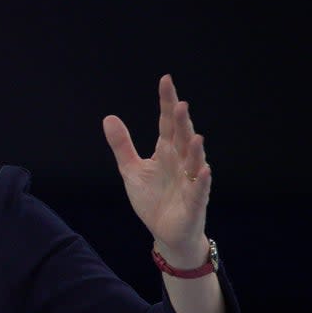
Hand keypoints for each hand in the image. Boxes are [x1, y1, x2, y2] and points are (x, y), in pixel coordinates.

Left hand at [102, 75, 210, 262]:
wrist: (166, 232)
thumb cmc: (152, 199)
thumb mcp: (131, 170)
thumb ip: (122, 145)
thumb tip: (108, 117)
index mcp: (166, 152)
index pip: (167, 123)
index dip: (166, 103)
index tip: (166, 80)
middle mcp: (181, 162)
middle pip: (181, 138)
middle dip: (181, 123)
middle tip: (179, 104)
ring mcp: (189, 181)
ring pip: (194, 162)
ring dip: (194, 150)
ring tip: (194, 136)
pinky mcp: (194, 202)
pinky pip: (199, 190)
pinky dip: (201, 181)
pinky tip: (202, 170)